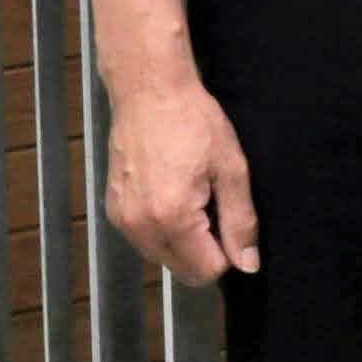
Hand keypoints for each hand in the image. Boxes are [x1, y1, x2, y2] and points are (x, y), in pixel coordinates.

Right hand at [103, 74, 257, 284]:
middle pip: (183, 271)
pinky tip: (169, 195)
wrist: (148, 90)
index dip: (226, 252)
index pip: (206, 270)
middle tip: (210, 205)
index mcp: (172, 217)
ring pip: (163, 258)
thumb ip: (240, 222)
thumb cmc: (194, 121)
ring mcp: (122, 220)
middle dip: (204, 251)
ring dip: (183, 243)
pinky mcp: (113, 210)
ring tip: (190, 197)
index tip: (227, 219)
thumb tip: (248, 265)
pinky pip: (145, 241)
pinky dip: (162, 230)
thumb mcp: (231, 168)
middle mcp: (140, 227)